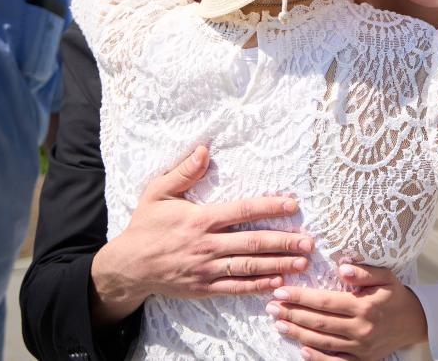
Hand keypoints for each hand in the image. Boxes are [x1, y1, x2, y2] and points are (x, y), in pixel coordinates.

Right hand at [90, 145, 312, 324]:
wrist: (128, 267)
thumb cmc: (145, 226)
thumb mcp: (157, 193)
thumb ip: (183, 172)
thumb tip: (204, 150)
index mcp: (200, 220)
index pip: (243, 211)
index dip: (270, 207)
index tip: (292, 206)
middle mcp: (207, 245)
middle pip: (253, 242)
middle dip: (284, 242)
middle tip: (309, 241)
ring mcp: (207, 269)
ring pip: (249, 267)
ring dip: (278, 264)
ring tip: (302, 262)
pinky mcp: (205, 288)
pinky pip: (237, 287)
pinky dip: (258, 286)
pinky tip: (277, 282)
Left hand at [265, 264, 427, 360]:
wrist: (414, 322)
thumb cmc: (394, 294)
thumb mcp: (385, 276)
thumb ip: (364, 271)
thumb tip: (342, 268)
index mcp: (364, 306)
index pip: (325, 302)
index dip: (301, 297)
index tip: (281, 291)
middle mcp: (361, 328)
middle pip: (319, 323)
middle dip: (292, 314)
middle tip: (271, 306)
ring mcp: (361, 347)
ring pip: (323, 342)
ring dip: (298, 333)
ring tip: (279, 323)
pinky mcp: (362, 360)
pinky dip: (317, 358)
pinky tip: (302, 349)